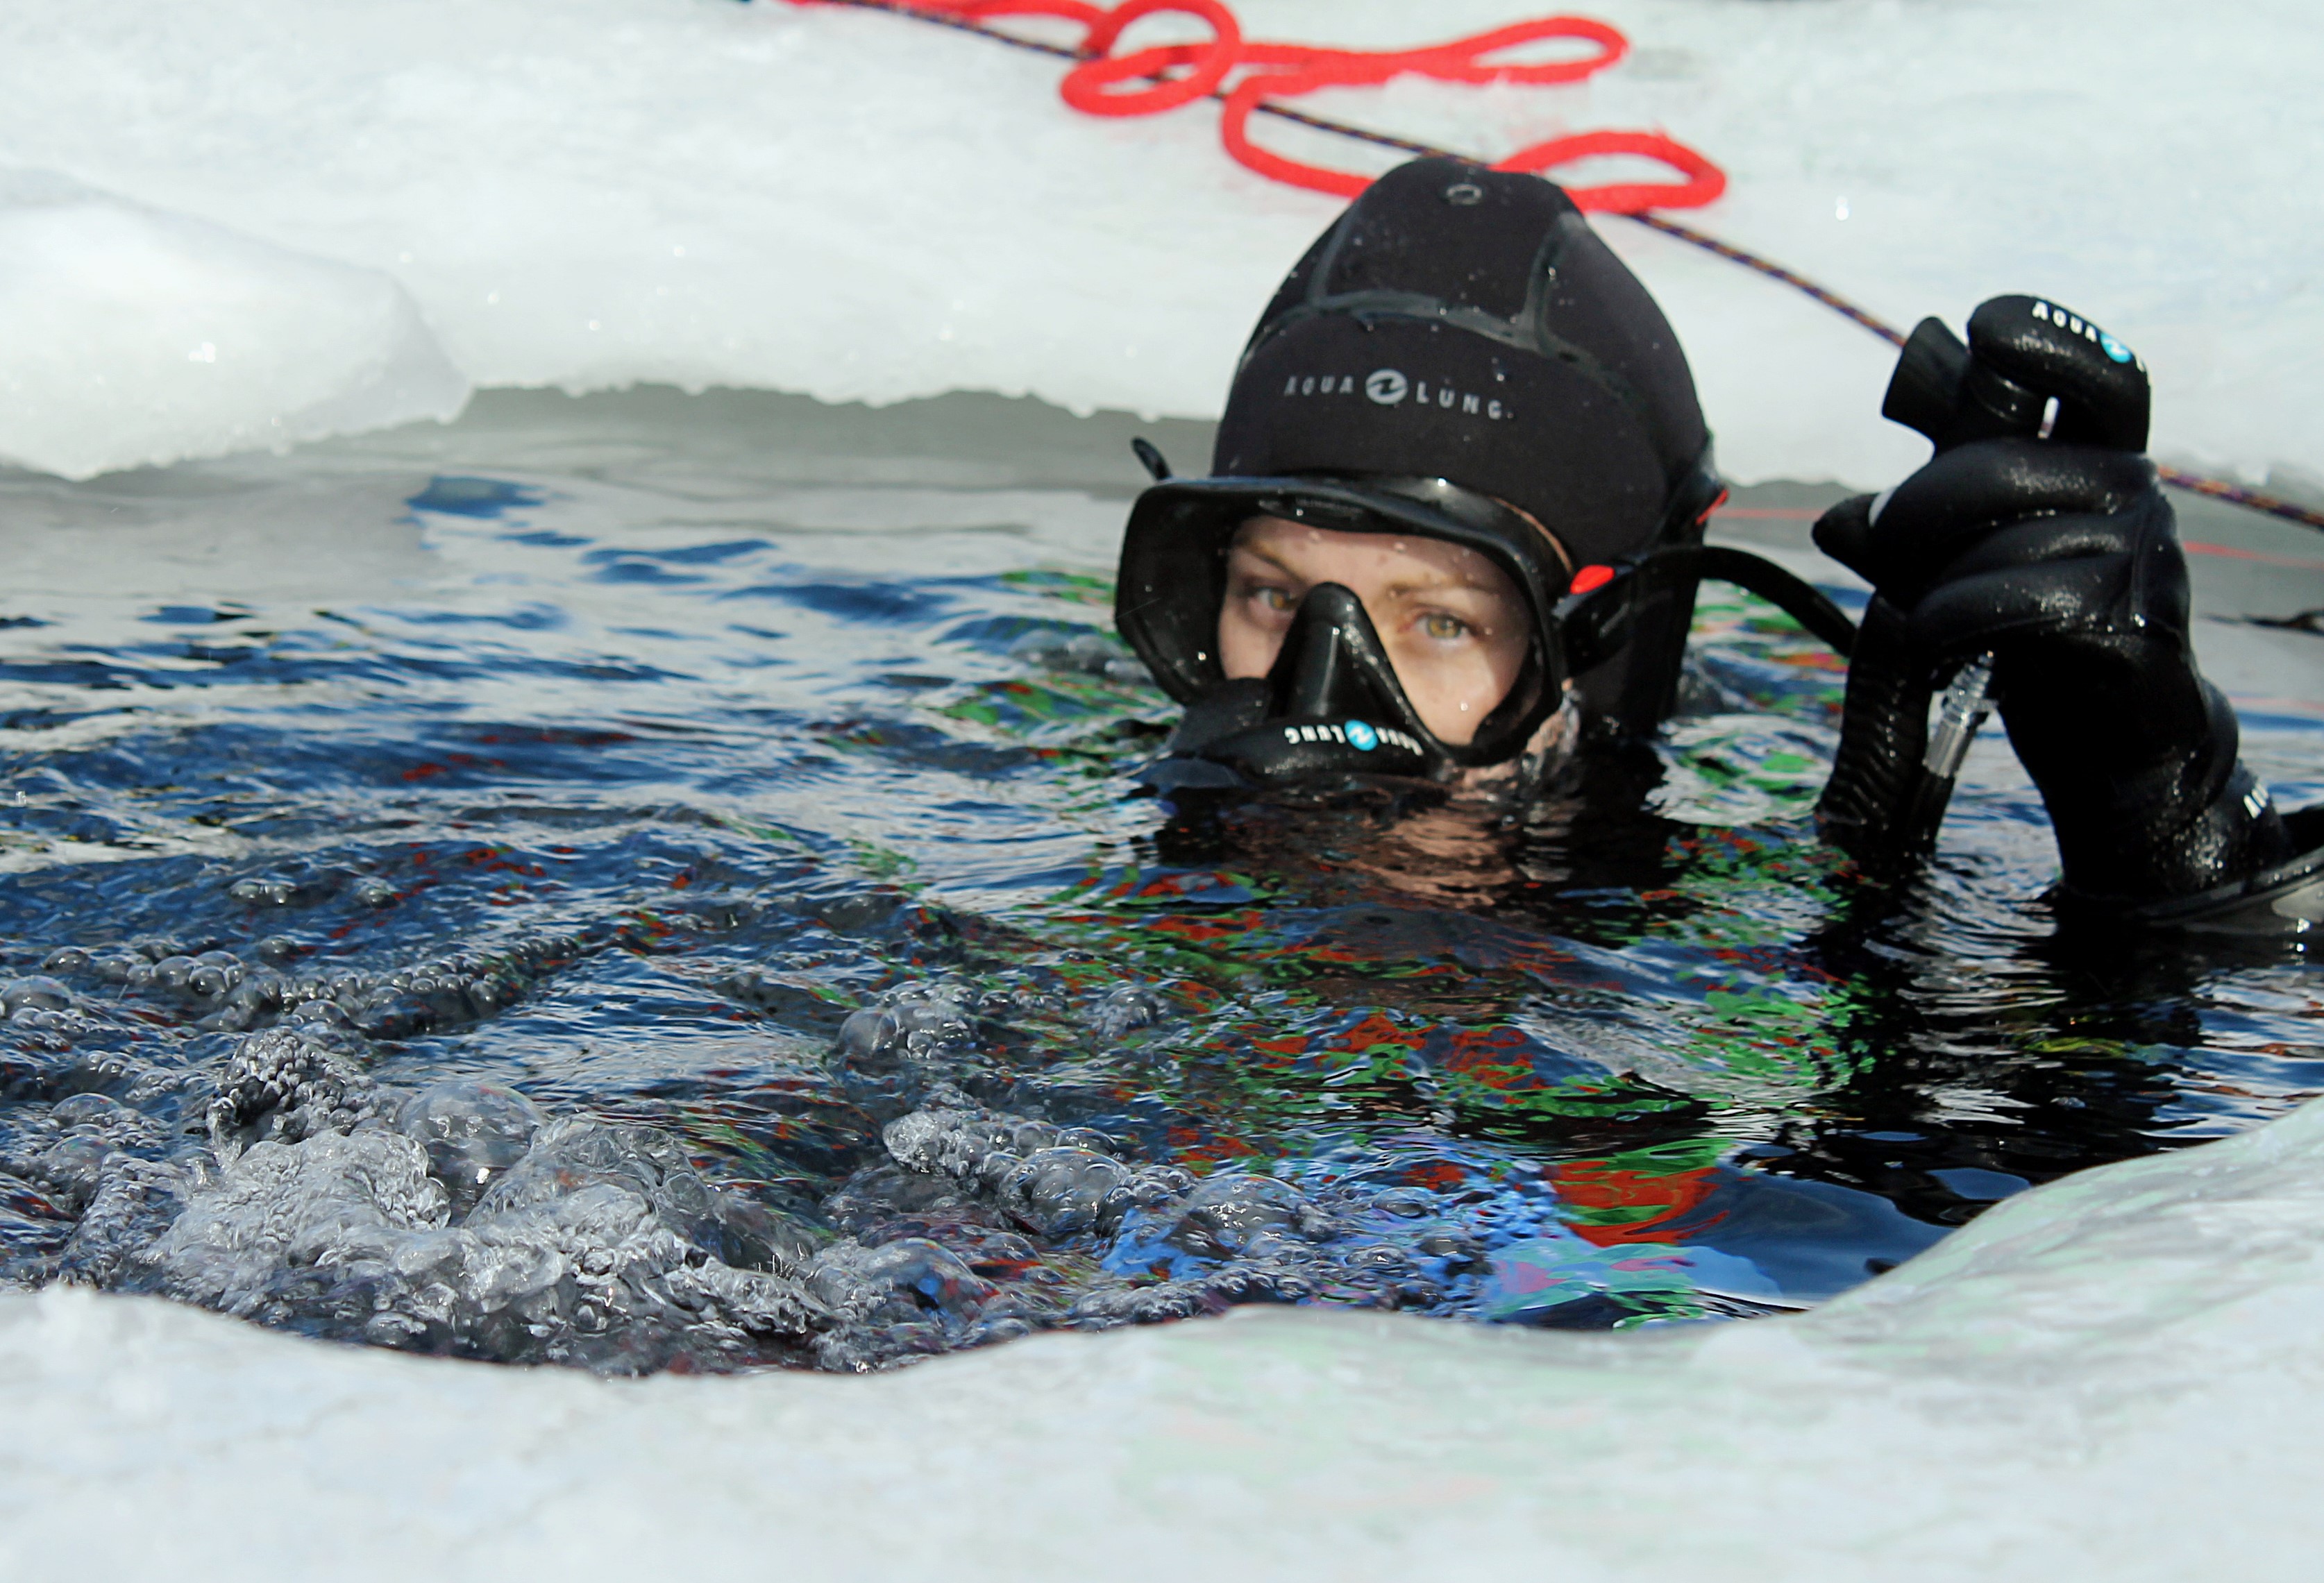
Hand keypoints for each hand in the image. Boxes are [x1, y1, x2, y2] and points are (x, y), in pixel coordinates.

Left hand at [1812, 388, 2288, 906]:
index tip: (1981, 328)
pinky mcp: (2129, 621)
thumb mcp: (1967, 564)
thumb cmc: (2036, 635)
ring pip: (2000, 541)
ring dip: (1932, 584)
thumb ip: (1914, 530)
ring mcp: (2141, 554)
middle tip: (1878, 535)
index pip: (2102, 374)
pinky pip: (2016, 602)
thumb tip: (1838, 518)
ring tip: (1927, 620)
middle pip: (2002, 463)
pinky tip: (1937, 645)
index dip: (2045, 339)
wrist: (2110, 740)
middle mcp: (2132, 492)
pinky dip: (1951, 622)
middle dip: (1917, 504)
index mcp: (2100, 460)